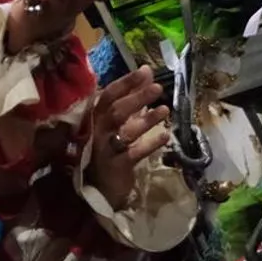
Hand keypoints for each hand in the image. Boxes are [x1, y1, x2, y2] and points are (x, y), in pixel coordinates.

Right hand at [87, 67, 172, 210]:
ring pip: (124, 132)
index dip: (126, 83)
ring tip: (165, 111)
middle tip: (158, 88)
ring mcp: (104, 150)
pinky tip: (166, 136)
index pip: (108, 96)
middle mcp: (97, 132)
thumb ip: (131, 98)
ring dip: (146, 120)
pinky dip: (150, 144)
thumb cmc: (109, 149)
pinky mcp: (115, 167)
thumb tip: (146, 72)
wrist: (98, 189)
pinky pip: (134, 154)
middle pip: (116, 112)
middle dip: (137, 98)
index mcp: (96, 118)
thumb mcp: (119, 122)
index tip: (145, 71)